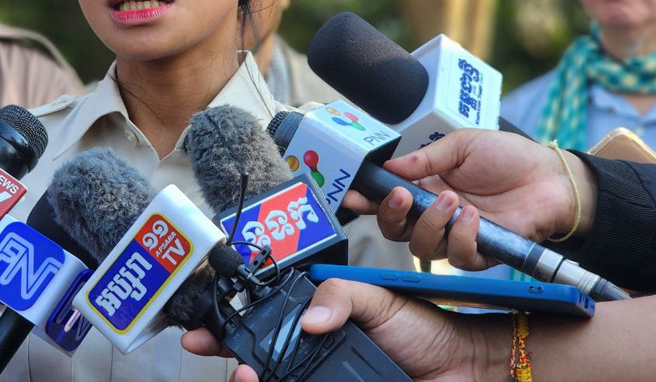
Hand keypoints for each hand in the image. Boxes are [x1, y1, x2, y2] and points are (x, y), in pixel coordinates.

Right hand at [182, 278, 509, 381]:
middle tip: (226, 361)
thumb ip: (339, 297)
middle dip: (236, 364)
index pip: (264, 329)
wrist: (465, 365)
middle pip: (262, 366)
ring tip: (247, 377)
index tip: (205, 332)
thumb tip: (308, 318)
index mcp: (317, 328)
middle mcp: (316, 360)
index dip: (231, 331)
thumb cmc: (426, 329)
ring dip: (255, 381)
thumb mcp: (377, 298)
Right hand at [341, 129, 595, 268]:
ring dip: (431, 222)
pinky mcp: (480, 253)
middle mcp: (434, 215)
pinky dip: (462, 236)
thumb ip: (424, 158)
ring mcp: (455, 235)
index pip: (386, 199)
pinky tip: (474, 216)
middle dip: (390, 215)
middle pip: (395, 230)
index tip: (351, 195)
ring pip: (422, 246)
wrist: (550, 177)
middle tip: (401, 196)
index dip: (365, 200)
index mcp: (424, 187)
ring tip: (452, 198)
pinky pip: (458, 256)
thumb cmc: (507, 156)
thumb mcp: (461, 144)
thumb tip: (389, 168)